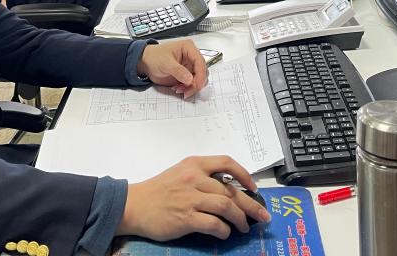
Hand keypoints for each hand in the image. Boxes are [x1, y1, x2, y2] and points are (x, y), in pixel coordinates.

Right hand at [117, 156, 269, 240]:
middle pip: (231, 190)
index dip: (244, 174)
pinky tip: (225, 233)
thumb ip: (202, 176)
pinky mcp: (186, 218)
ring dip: (240, 219)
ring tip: (244, 227)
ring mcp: (191, 198)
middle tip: (262, 216)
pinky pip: (214, 224)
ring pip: (226, 206)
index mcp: (194, 164)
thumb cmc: (158, 190)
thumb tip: (229, 189)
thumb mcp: (181, 173)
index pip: (226, 162)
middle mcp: (195, 179)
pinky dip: (224, 230)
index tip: (253, 187)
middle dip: (251, 205)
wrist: (135, 205)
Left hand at [137, 39, 207, 96]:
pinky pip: (192, 83)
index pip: (200, 62)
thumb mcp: (165, 63)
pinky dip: (187, 89)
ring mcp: (190, 66)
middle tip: (187, 91)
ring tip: (179, 90)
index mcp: (188, 48)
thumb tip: (190, 80)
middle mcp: (192, 56)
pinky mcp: (187, 74)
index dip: (200, 75)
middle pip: (202, 71)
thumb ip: (178, 71)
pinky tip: (177, 89)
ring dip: (191, 87)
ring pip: (199, 79)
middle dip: (196, 83)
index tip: (196, 86)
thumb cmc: (154, 57)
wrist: (146, 63)